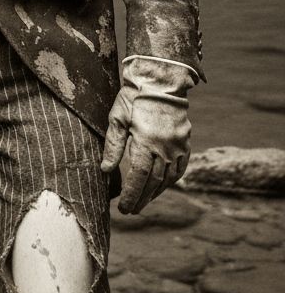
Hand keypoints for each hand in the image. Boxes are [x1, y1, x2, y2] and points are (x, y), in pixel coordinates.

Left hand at [101, 56, 195, 213]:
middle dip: (141, 199)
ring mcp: (178, 146)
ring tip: (143, 202)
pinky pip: (180, 168)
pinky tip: (162, 186)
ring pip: (168, 178)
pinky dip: (171, 180)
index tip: (124, 209)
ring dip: (155, 193)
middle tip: (131, 211)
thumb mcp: (117, 118)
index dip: (132, 196)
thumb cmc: (133, 98)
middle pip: (153, 182)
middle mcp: (165, 148)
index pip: (138, 178)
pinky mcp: (185, 142)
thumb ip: (113, 145)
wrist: (160, 81)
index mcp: (145, 142)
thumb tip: (106, 170)